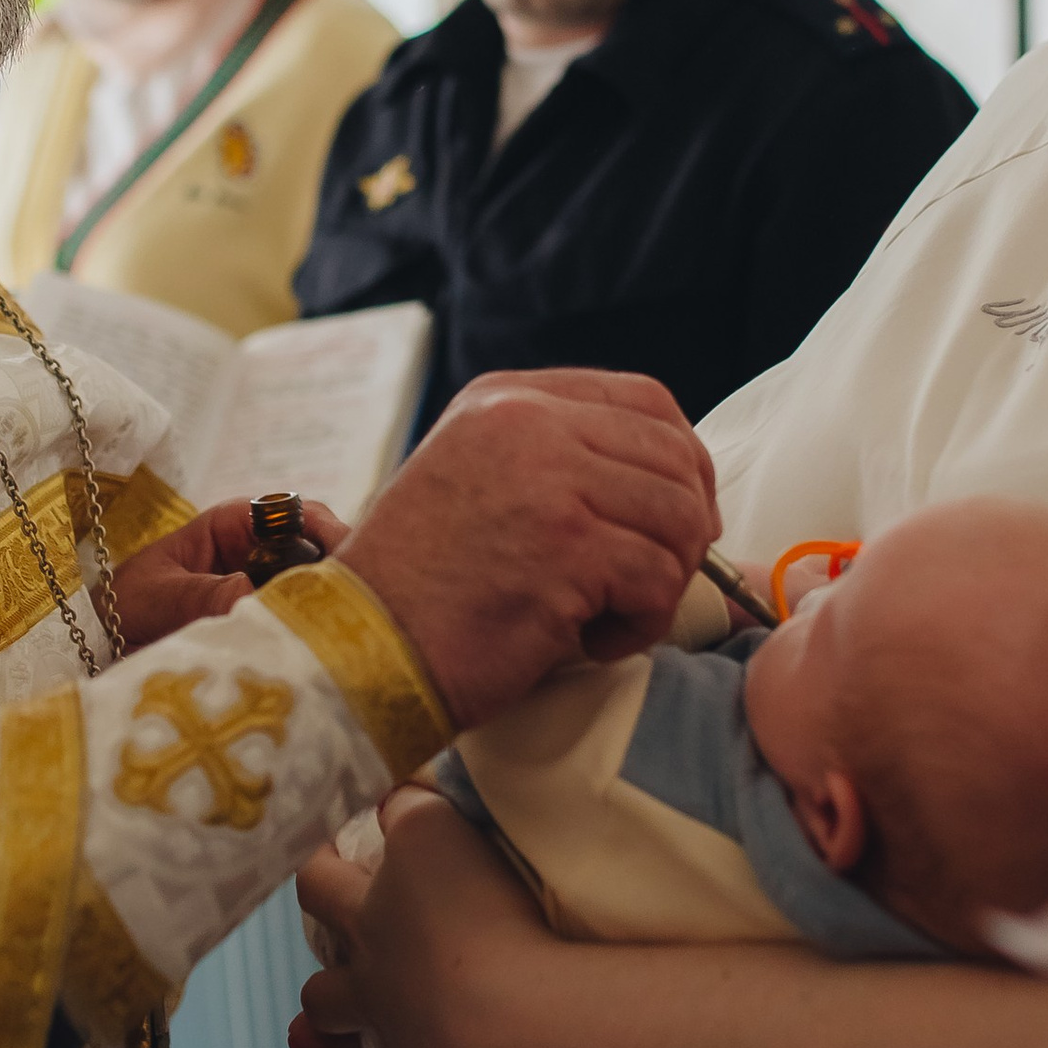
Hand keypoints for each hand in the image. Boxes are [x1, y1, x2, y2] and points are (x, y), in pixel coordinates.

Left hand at [111, 496, 346, 651]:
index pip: (290, 512)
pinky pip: (294, 625)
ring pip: (310, 590)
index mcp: (228, 527)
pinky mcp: (263, 629)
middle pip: (314, 551)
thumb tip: (254, 595)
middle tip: (353, 600)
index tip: (344, 553)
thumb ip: (204, 595)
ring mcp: (262, 593)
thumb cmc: (120, 610)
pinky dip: (308, 634)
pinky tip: (318, 651)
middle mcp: (254, 555)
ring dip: (324, 606)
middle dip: (337, 570)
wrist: (98, 654)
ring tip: (339, 630)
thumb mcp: (159, 598)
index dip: (323, 527)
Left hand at [294, 792, 561, 1047]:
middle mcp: (373, 1001)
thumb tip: (393, 801)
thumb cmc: (473, 914)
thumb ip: (410, 811)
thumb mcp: (436, 831)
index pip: (318, 887)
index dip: (322, 867)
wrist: (515, 1024)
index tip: (336, 855)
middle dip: (326, 996)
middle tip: (339, 988)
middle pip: (325, 998)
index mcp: (364, 928)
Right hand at [338, 369, 717, 725]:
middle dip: (685, 529)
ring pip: (681, 518)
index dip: (682, 462)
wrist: (362, 649)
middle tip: (650, 581)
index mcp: (508, 399)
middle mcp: (529, 422)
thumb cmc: (420, 588)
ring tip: (607, 616)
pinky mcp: (569, 547)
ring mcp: (551, 480)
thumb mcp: (472, 476)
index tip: (674, 517)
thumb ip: (551, 456)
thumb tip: (659, 480)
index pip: (646, 400)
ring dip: (662, 581)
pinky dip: (641, 625)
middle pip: (676, 457)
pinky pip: (660, 580)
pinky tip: (590, 641)